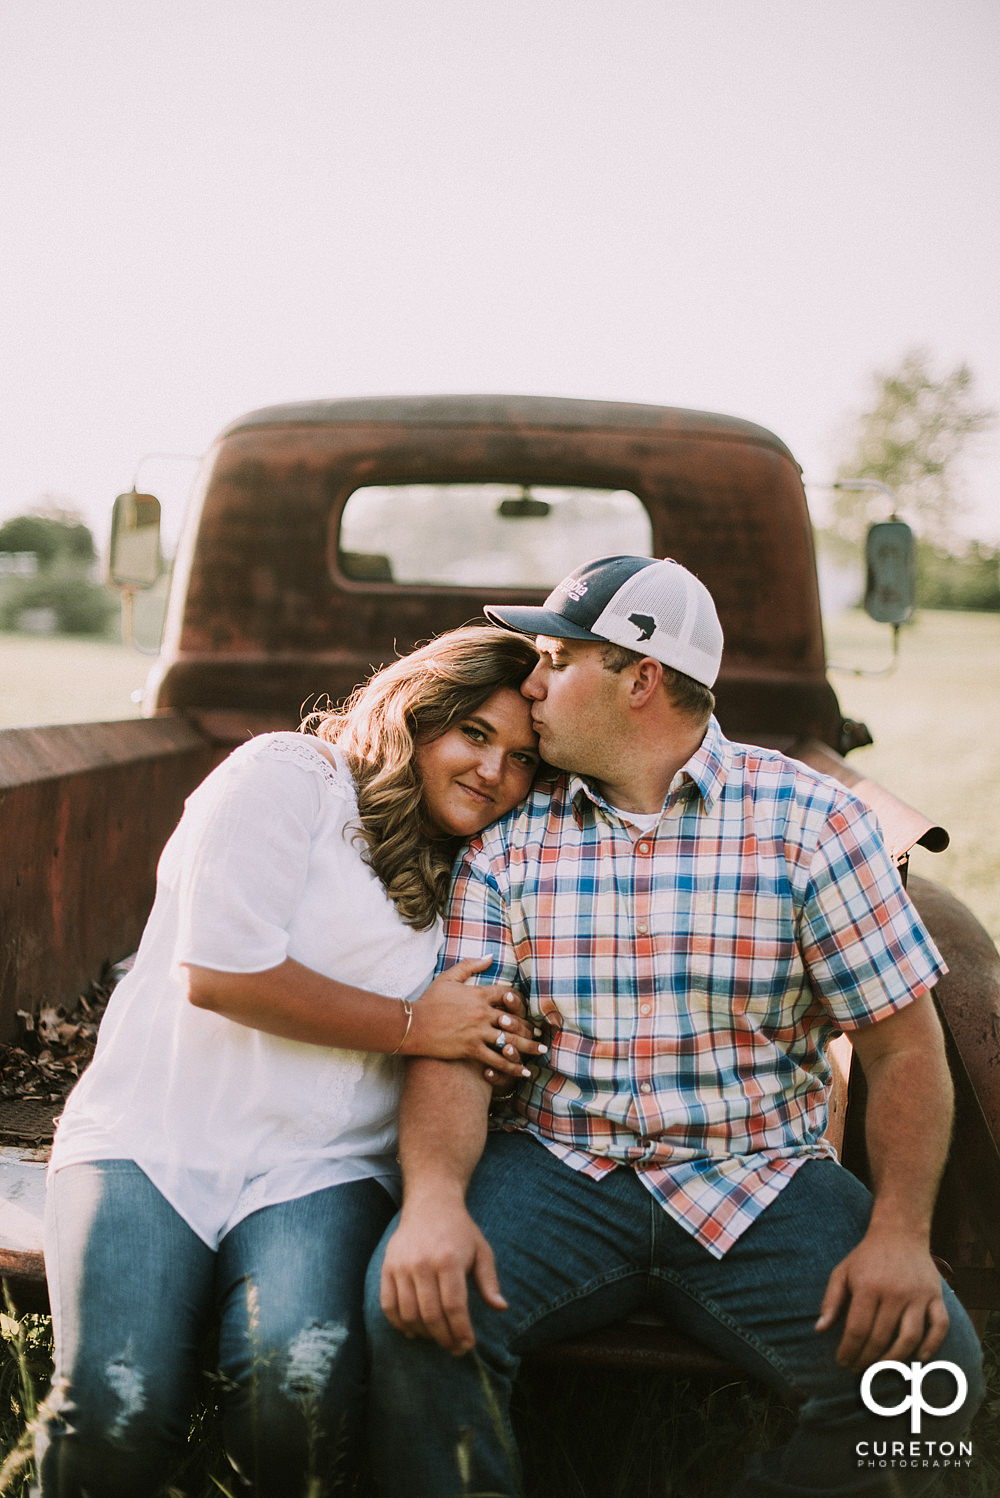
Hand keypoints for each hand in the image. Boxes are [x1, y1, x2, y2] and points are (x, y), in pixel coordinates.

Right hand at [380, 1196, 506, 1354]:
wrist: (430, 1203)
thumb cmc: (460, 1230)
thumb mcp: (482, 1250)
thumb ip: (489, 1281)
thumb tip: (501, 1308)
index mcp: (449, 1260)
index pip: (454, 1307)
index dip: (461, 1331)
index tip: (468, 1345)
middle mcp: (422, 1263)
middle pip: (431, 1315)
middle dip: (445, 1338)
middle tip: (455, 1349)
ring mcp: (401, 1266)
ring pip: (409, 1314)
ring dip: (424, 1334)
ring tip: (437, 1338)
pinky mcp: (387, 1268)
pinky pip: (388, 1305)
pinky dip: (399, 1324)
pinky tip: (413, 1331)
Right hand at [406, 958, 546, 1076]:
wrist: (413, 1025)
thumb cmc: (429, 1001)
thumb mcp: (448, 978)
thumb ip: (470, 965)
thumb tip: (490, 957)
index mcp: (479, 994)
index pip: (508, 995)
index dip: (519, 1001)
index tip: (526, 1009)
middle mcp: (482, 1013)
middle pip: (515, 1020)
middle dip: (530, 1028)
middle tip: (541, 1035)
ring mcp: (478, 1032)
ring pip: (510, 1041)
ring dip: (528, 1047)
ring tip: (540, 1051)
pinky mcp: (471, 1049)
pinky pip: (497, 1059)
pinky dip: (511, 1066)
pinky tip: (523, 1070)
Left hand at [815, 1228, 949, 1370]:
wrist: (900, 1231)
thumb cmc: (867, 1256)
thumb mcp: (842, 1271)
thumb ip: (831, 1301)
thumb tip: (819, 1330)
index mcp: (868, 1286)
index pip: (858, 1329)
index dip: (849, 1351)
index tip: (843, 1362)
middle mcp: (894, 1292)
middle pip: (882, 1338)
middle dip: (868, 1360)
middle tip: (859, 1369)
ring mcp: (917, 1295)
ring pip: (909, 1338)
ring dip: (895, 1360)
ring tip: (881, 1370)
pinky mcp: (936, 1296)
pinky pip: (939, 1327)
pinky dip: (931, 1346)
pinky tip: (918, 1358)